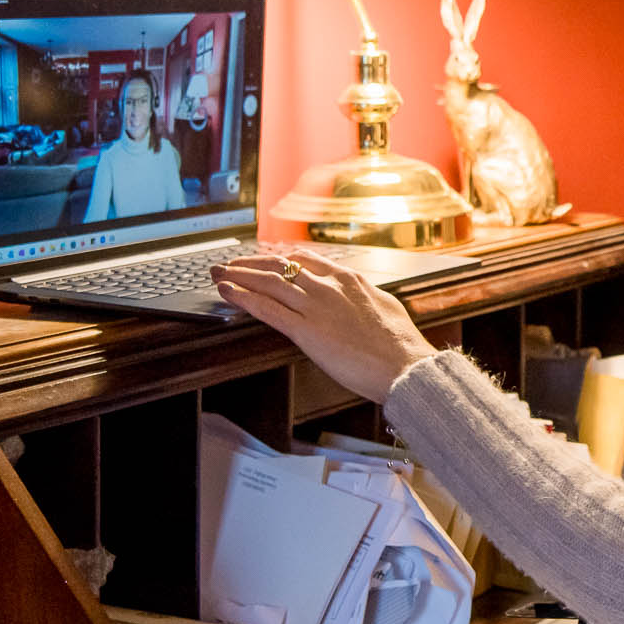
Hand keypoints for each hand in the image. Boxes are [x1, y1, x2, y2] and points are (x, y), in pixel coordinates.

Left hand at [210, 249, 437, 402]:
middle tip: (229, 263)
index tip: (263, 260)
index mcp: (349, 279)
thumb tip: (362, 293)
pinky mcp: (306, 330)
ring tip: (218, 273)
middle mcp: (329, 286)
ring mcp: (316, 306)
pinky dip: (243, 297)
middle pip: (280, 266)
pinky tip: (227, 292)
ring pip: (268, 282)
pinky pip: (267, 308)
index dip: (278, 259)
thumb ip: (365, 296)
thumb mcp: (385, 306)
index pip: (304, 259)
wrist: (404, 365)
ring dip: (239, 275)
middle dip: (250, 263)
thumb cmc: (400, 344)